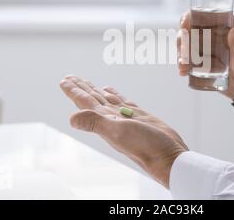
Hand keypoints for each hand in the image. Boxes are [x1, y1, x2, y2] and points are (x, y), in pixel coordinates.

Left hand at [60, 76, 188, 187]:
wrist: (168, 156)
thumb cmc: (145, 147)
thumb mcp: (118, 132)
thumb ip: (96, 123)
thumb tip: (71, 119)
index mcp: (105, 121)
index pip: (85, 102)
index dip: (74, 91)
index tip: (64, 80)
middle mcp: (112, 119)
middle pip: (92, 99)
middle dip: (81, 87)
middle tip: (70, 77)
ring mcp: (126, 117)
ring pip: (106, 99)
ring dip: (95, 90)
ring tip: (87, 82)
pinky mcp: (139, 116)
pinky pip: (122, 102)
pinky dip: (115, 94)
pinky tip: (110, 91)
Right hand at [177, 11, 233, 117]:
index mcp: (223, 25)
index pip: (203, 14)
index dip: (190, 17)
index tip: (185, 26)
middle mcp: (211, 34)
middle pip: (189, 29)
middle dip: (182, 39)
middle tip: (185, 52)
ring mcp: (204, 48)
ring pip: (185, 45)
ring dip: (181, 52)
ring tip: (183, 65)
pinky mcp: (199, 62)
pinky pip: (186, 60)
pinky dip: (182, 64)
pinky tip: (183, 71)